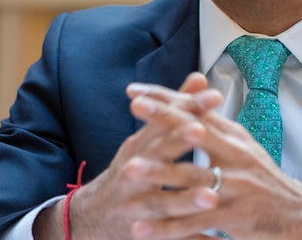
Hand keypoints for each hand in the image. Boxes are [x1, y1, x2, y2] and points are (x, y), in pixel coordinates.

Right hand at [32, 73, 224, 239]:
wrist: (90, 219)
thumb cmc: (127, 173)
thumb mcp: (143, 140)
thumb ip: (173, 111)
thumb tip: (199, 78)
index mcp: (138, 149)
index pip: (163, 123)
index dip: (186, 109)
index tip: (212, 96)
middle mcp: (134, 175)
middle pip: (157, 157)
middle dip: (178, 144)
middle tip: (202, 131)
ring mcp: (137, 208)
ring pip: (163, 203)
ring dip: (187, 201)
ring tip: (212, 197)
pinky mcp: (146, 235)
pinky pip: (172, 238)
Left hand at [130, 109, 301, 239]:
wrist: (301, 216)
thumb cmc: (265, 181)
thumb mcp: (243, 147)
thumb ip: (216, 127)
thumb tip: (194, 99)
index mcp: (233, 137)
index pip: (195, 110)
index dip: (166, 98)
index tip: (135, 90)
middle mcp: (234, 155)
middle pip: (195, 131)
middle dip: (162, 117)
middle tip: (133, 105)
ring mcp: (234, 187)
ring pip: (191, 177)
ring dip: (159, 173)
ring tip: (128, 170)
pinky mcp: (234, 218)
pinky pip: (194, 223)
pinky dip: (166, 227)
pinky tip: (141, 229)